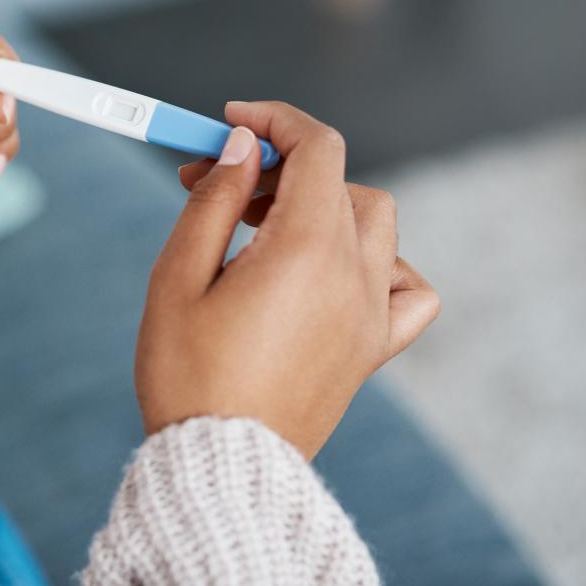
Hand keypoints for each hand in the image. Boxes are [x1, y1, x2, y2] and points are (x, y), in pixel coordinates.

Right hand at [135, 101, 439, 458]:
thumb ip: (213, 199)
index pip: (317, 146)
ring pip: (374, 220)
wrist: (221, 466)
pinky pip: (407, 286)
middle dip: (277, 167)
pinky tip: (334, 272)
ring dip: (322, 204)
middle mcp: (353, 275)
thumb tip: (244, 145)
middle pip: (336, 180)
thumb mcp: (178, 276)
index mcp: (306, 250)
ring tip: (263, 228)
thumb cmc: (187, 375)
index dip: (274, 119)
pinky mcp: (372, 347)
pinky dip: (379, 261)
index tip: (231, 121)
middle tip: (216, 185)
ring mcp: (371, 313)